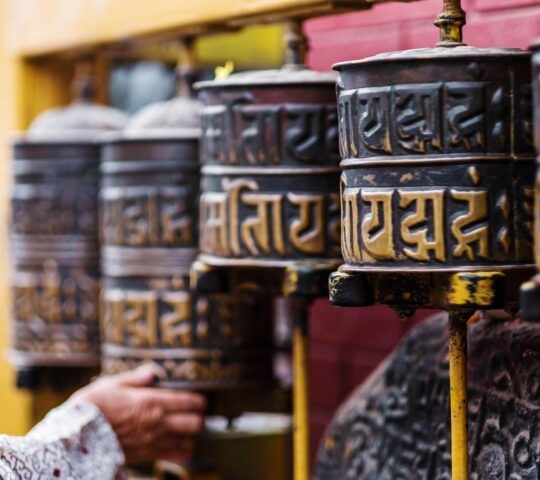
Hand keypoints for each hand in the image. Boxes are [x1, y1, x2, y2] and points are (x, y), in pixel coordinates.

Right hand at [71, 364, 205, 463]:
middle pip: (196, 424)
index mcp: (153, 402)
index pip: (189, 402)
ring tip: (188, 428)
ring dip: (191, 435)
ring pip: (188, 442)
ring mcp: (153, 441)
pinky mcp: (145, 455)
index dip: (200, 400)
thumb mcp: (113, 383)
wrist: (75, 438)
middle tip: (197, 413)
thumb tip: (153, 371)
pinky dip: (180, 451)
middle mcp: (158, 423)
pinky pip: (172, 456)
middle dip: (200, 418)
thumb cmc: (93, 407)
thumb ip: (137, 378)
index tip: (202, 399)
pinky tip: (179, 445)